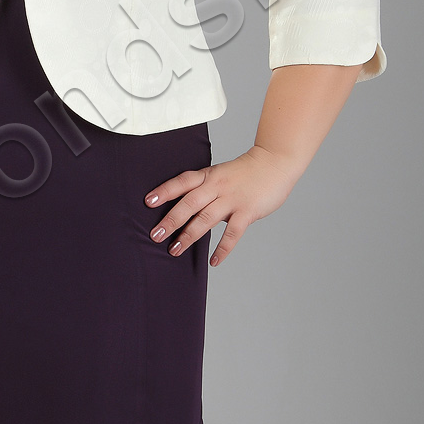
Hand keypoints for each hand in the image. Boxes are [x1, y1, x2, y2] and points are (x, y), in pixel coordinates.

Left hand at [143, 146, 301, 266]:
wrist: (275, 163)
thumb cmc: (245, 172)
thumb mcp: (220, 174)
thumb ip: (204, 190)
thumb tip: (184, 211)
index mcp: (208, 176)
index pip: (182, 182)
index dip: (165, 191)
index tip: (148, 202)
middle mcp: (217, 186)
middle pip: (189, 203)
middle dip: (171, 220)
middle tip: (155, 235)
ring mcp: (232, 199)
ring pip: (206, 218)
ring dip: (189, 235)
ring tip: (174, 250)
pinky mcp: (247, 211)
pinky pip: (233, 233)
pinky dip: (223, 248)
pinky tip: (214, 261)